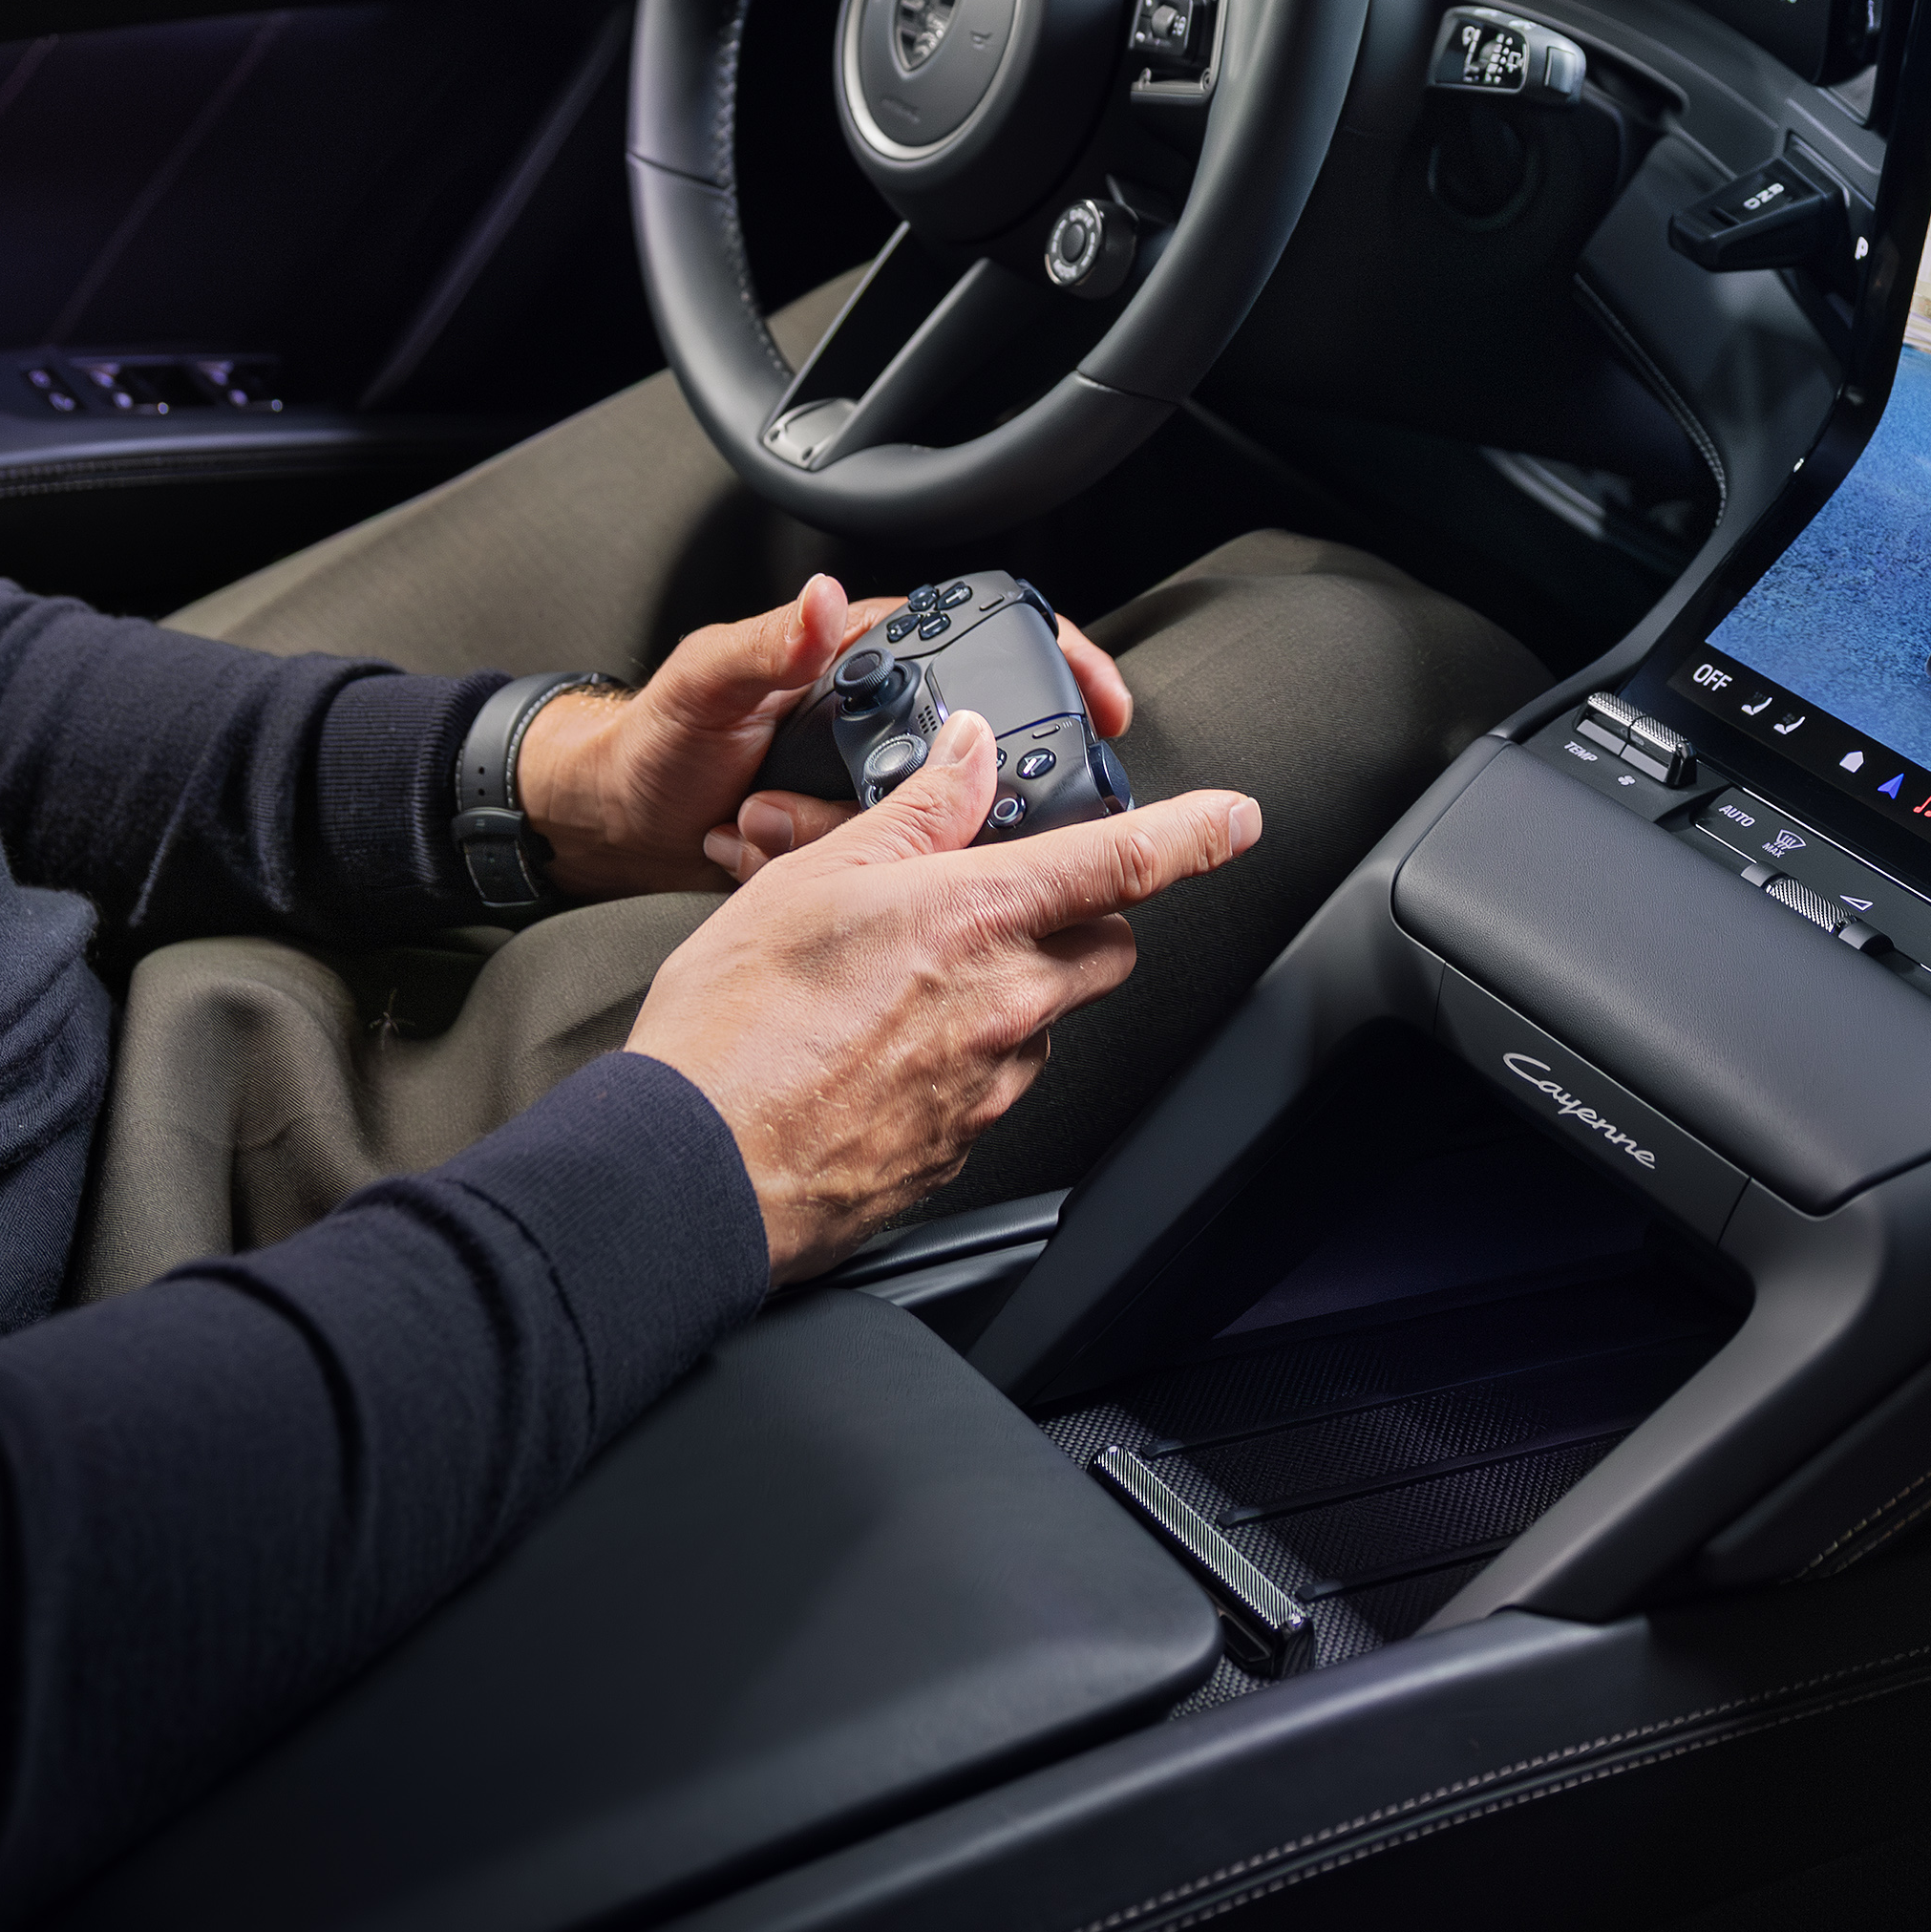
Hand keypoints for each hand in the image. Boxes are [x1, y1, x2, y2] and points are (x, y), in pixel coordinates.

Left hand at [517, 578, 1140, 894]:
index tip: (1103, 705)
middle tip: (926, 816)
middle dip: (958, 791)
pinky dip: (847, 875)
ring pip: (938, 820)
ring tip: (774, 821)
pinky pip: (894, 866)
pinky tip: (771, 849)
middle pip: (980, 747)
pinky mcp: (860, 843)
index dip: (1060, 663)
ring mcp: (877, 782)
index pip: (988, 639)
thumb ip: (766, 643)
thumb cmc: (654, 740)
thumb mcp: (703, 681)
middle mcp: (885, 715)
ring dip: (876, 840)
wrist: (617, 827)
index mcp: (865, 655)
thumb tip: (826, 603)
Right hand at [621, 712, 1258, 1276]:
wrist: (693, 1173)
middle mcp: (1007, 1005)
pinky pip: (992, 1084)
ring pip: (1045, 1018)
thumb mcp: (812, 879)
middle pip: (1103, 947)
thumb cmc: (733, 1026)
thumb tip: (967, 757)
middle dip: (1079, 916)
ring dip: (1006, 990)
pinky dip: (958, 1057)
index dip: (1196, 833)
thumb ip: (913, 815)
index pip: (1126, 863)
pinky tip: (876, 1051)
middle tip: (1000, 900)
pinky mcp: (963, 1146)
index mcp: (978, 919)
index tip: (1237, 818)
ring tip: (897, 984)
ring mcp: (990, 1084)